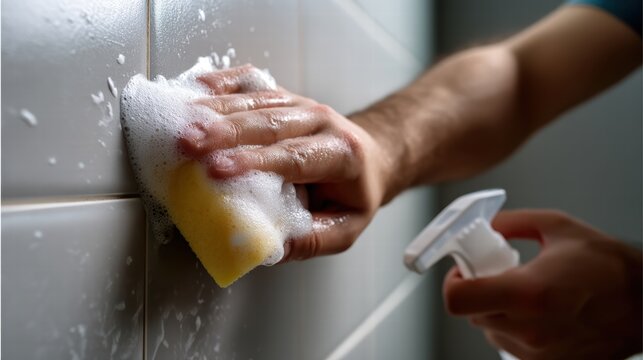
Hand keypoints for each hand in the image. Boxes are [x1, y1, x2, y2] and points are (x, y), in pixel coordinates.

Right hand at [179, 65, 391, 261]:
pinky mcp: (280, 94)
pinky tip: (195, 91)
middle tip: (188, 144)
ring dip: (215, 111)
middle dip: (225, 132)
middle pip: (270, 122)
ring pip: (255, 101)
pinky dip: (222, 83)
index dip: (254, 161)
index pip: (294, 157)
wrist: (369, 156)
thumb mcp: (346, 226)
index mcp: (340, 154)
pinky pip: (250, 82)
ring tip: (181, 124)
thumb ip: (312, 239)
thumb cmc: (353, 193)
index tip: (216, 170)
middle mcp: (319, 121)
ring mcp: (298, 103)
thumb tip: (271, 248)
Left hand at [443, 209, 641, 359]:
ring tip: (526, 292)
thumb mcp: (558, 227)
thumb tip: (487, 226)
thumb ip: (513, 222)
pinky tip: (539, 311)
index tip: (464, 269)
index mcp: (529, 293)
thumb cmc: (611, 269)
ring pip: (490, 329)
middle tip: (497, 274)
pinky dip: (515, 327)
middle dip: (478, 290)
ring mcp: (538, 352)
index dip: (453, 282)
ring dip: (497, 310)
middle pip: (472, 313)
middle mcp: (530, 329)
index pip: (457, 299)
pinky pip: (512, 344)